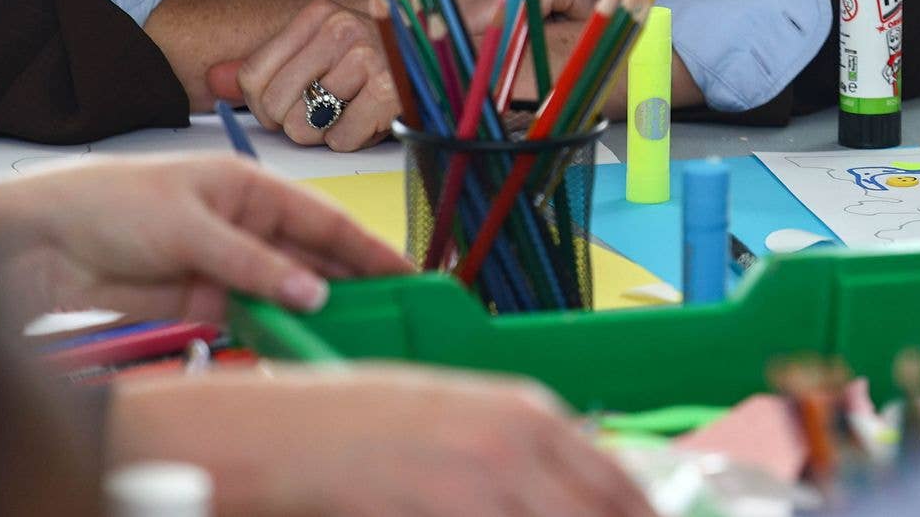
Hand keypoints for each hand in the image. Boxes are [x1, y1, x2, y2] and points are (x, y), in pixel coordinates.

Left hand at [0, 155, 410, 323]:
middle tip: (390, 314)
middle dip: (348, 284)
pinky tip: (295, 346)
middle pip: (307, 258)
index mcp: (245, 187)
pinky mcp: (192, 304)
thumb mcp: (188, 225)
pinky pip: (246, 320)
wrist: (27, 245)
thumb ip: (252, 264)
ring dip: (310, 314)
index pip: (321, 219)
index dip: (366, 245)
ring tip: (352, 336)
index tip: (404, 272)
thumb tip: (311, 291)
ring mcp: (217, 267)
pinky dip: (270, 333)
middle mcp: (239, 225)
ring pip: (281, 293)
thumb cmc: (104, 204)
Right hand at [109, 364, 652, 516]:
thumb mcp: (458, 416)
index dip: (640, 516)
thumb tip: (579, 489)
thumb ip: (523, 451)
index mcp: (528, 414)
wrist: (278, 431)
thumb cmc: (361, 423)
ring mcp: (473, 485)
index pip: (617, 485)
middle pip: (595, 514)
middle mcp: (514, 445)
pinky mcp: (431, 511)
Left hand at [215, 0, 401, 149]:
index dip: (262, 104)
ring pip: (305, 127)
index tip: (287, 102)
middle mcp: (342, 30)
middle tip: (321, 112)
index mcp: (318, 16)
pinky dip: (351, 139)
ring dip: (323, 133)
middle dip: (292, 121)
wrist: (440, 54)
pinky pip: (341, 139)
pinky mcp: (390, 91)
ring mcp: (369, 58)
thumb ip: (260, 67)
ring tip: (347, 111)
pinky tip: (367, 117)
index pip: (253, 77)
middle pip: (275, 105)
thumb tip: (213, 80)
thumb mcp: (314, 51)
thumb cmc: (373, 58)